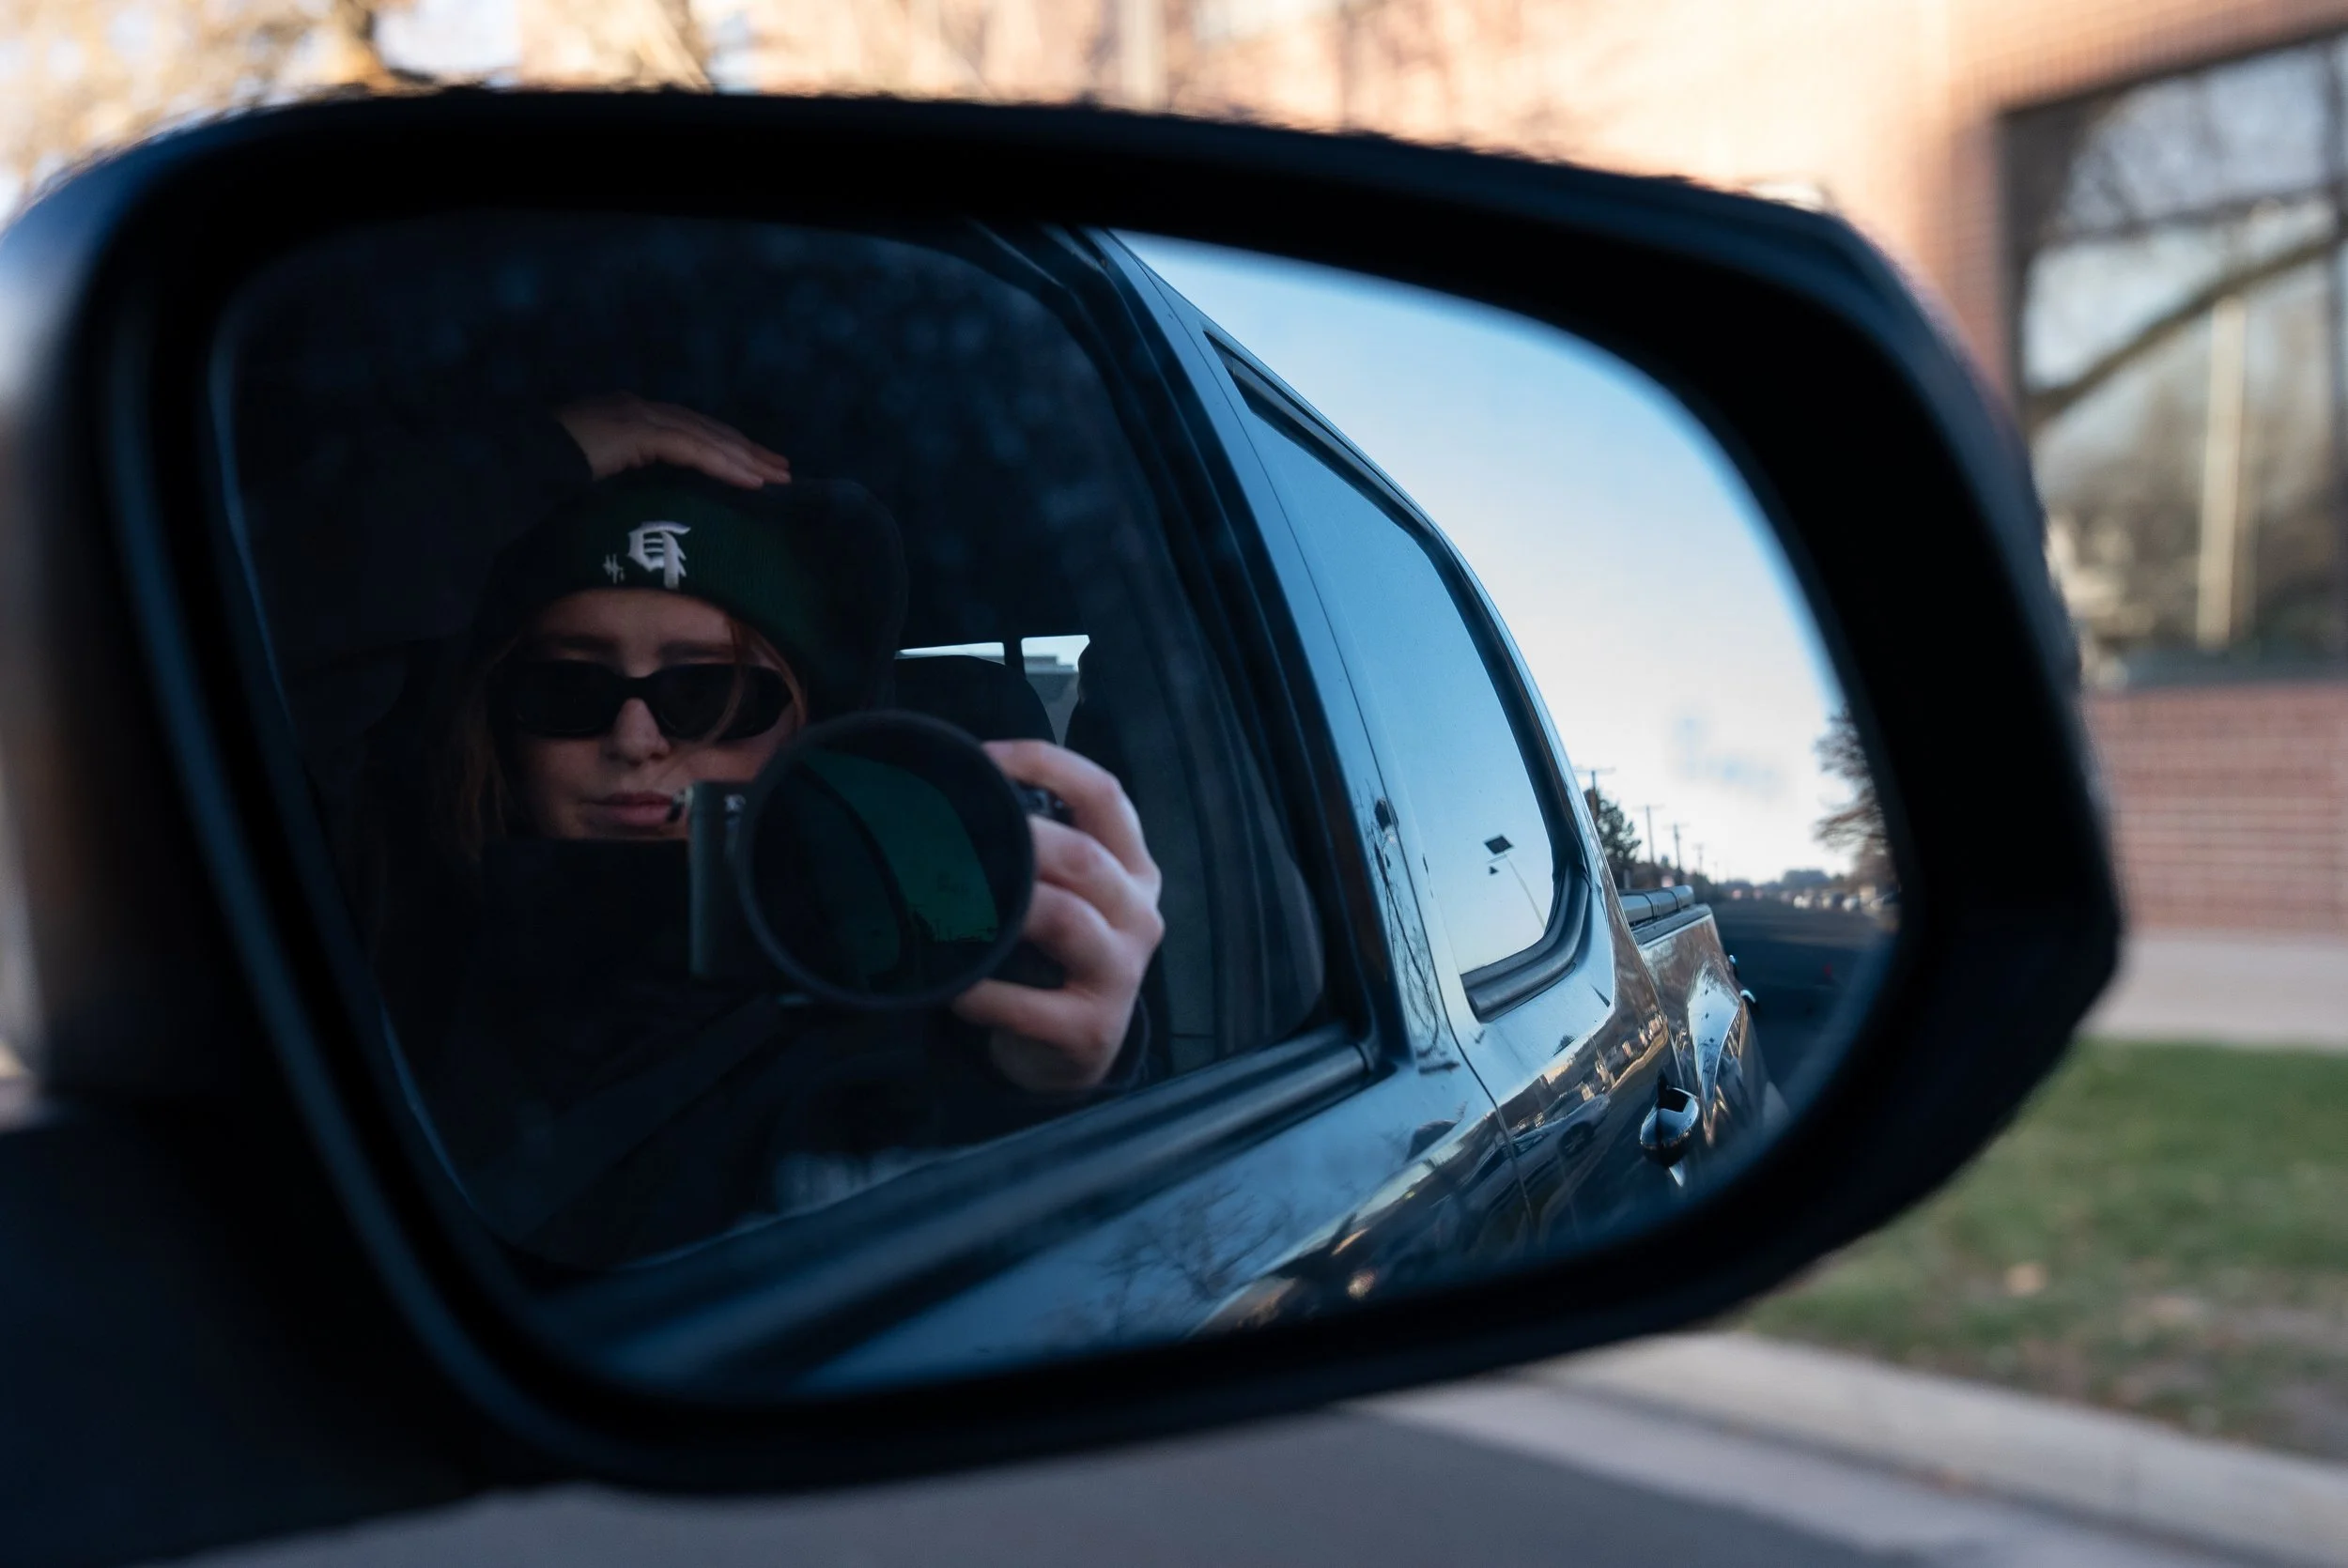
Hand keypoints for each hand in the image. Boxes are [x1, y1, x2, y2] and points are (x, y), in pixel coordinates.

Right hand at [554, 394, 791, 489]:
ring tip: (777, 477)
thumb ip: (628, 478)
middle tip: (784, 470)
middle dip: (747, 449)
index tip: (757, 465)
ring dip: (745, 458)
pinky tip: (750, 479)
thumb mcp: (599, 477)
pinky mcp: (637, 431)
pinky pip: (692, 448)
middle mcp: (639, 408)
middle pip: (707, 428)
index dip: (726, 446)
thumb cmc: (548, 477)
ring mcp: (638, 415)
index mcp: (630, 416)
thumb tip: (657, 503)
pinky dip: (723, 464)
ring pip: (707, 436)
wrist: (517, 462)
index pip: (690, 429)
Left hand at [953, 741, 1165, 1092]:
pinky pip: (1031, 1006)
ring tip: (949, 905)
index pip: (1104, 794)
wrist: (1074, 1052)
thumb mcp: (1065, 893)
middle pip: (1085, 856)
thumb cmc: (1057, 955)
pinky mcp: (1091, 1030)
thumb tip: (957, 789)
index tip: (983, 758)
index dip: (1045, 764)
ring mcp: (1120, 973)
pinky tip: (955, 988)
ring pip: (1066, 919)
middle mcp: (1137, 913)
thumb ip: (1035, 848)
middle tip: (952, 832)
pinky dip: (983, 993)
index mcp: (1132, 868)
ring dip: (1004, 906)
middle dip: (1019, 837)